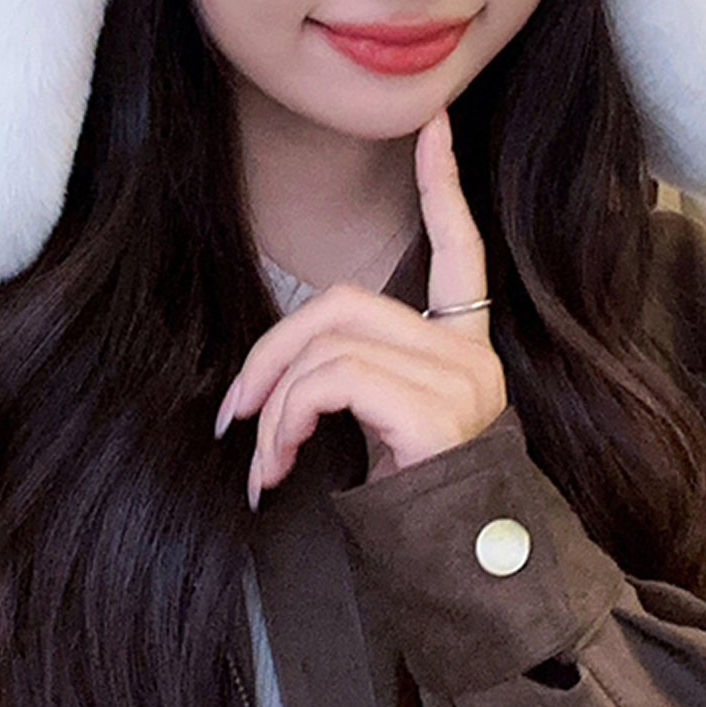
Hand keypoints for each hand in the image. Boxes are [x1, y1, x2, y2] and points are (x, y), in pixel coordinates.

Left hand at [214, 108, 506, 508]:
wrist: (466, 582)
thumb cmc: (419, 511)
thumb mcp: (386, 431)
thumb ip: (357, 378)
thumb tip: (274, 377)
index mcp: (463, 349)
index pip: (462, 247)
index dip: (445, 184)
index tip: (434, 125)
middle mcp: (470, 355)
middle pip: (345, 301)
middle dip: (272, 348)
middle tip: (234, 412)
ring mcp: (459, 379)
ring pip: (329, 343)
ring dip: (274, 403)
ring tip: (263, 462)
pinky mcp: (434, 410)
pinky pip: (333, 380)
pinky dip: (288, 418)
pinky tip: (280, 466)